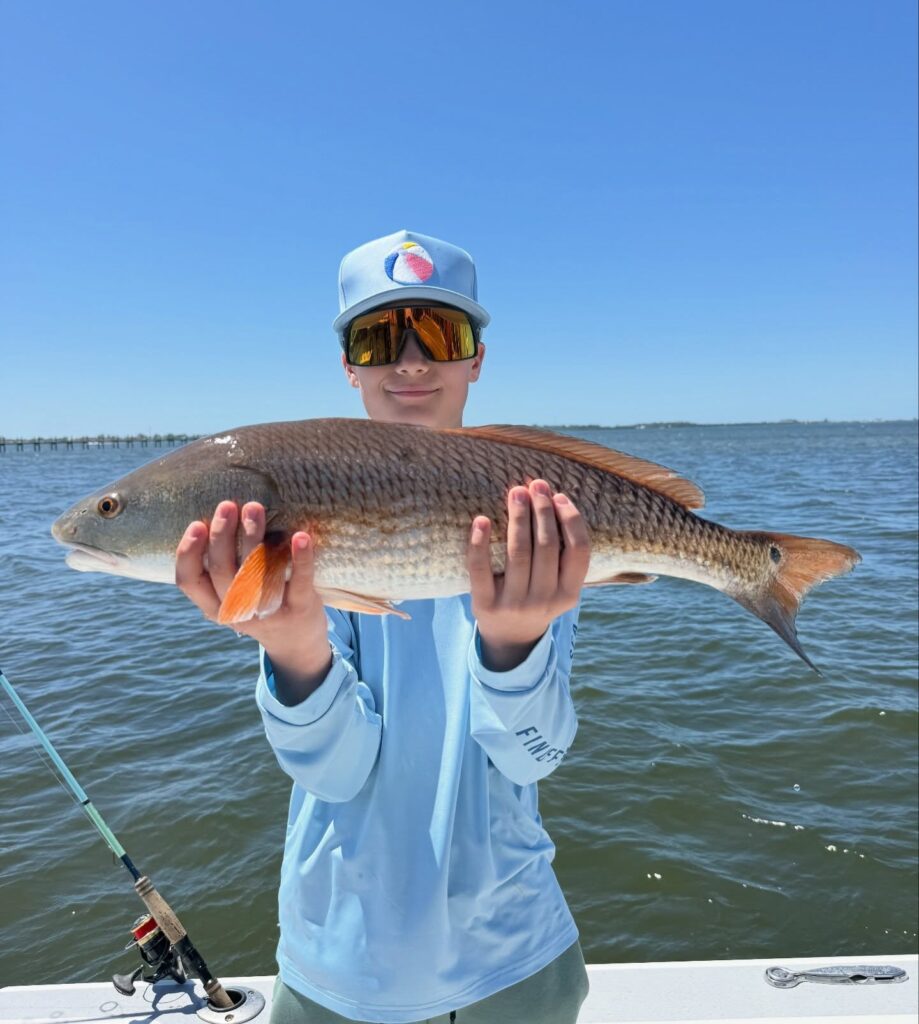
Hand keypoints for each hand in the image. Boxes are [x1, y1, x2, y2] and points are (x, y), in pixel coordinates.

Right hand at [175, 501, 331, 702]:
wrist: (296, 643)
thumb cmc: (259, 604)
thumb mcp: (232, 595)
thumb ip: (221, 567)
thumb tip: (214, 516)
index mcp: (214, 606)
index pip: (189, 581)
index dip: (188, 553)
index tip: (196, 524)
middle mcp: (237, 611)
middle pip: (222, 571)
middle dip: (222, 535)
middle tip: (228, 505)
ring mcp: (269, 612)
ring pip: (256, 573)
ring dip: (254, 537)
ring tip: (254, 508)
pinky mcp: (300, 609)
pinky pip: (299, 582)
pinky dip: (301, 558)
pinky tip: (301, 536)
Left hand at [467, 480, 590, 671]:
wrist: (510, 639)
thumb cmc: (538, 598)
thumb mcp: (560, 587)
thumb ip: (564, 556)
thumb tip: (555, 500)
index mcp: (569, 594)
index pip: (578, 551)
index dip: (571, 520)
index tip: (559, 496)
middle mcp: (544, 601)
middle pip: (547, 547)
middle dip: (542, 510)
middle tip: (536, 484)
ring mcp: (514, 604)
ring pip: (518, 553)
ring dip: (518, 517)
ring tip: (516, 492)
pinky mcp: (485, 604)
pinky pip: (480, 569)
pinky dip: (479, 543)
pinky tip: (482, 519)